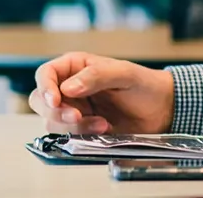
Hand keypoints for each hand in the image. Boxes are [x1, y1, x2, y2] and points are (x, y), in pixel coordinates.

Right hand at [27, 51, 174, 134]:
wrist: (161, 109)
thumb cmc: (144, 84)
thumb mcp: (125, 74)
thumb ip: (97, 76)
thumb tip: (69, 87)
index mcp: (76, 67)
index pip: (46, 74)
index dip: (45, 87)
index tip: (55, 100)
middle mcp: (69, 88)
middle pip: (41, 101)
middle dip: (55, 111)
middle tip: (76, 116)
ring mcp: (73, 109)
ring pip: (52, 121)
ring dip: (73, 126)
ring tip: (102, 123)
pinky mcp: (81, 128)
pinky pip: (68, 135)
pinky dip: (81, 134)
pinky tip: (103, 129)